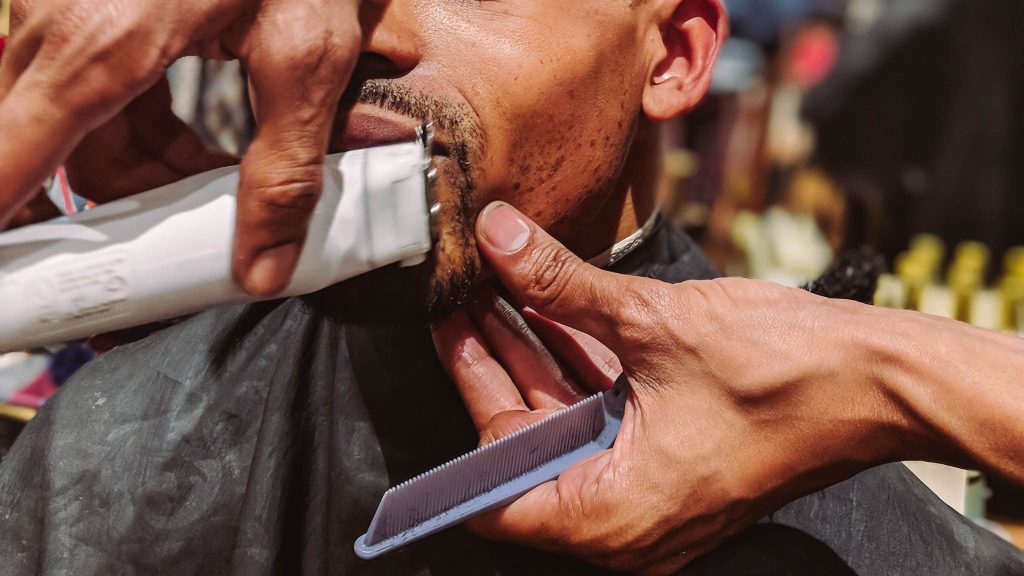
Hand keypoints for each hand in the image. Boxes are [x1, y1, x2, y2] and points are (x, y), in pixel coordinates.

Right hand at [0, 0, 362, 293]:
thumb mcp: (304, 56)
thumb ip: (281, 168)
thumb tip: (259, 268)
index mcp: (99, 45)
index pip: (3, 163)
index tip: (11, 284)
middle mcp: (58, 24)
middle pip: (47, 154)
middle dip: (114, 209)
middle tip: (173, 247)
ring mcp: (68, 8)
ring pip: (75, 124)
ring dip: (141, 170)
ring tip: (218, 189)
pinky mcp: (94, 6)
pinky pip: (95, 89)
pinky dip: (143, 128)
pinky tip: (202, 144)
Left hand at [432, 203, 909, 574]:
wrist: (882, 382)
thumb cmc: (788, 372)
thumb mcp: (655, 322)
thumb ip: (563, 284)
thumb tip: (500, 238)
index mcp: (612, 513)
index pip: (494, 488)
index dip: (466, 403)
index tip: (447, 338)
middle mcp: (625, 521)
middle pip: (528, 447)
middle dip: (495, 367)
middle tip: (464, 302)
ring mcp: (649, 495)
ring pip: (567, 428)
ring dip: (534, 360)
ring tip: (495, 295)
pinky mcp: (671, 464)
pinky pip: (605, 422)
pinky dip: (579, 370)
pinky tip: (551, 312)